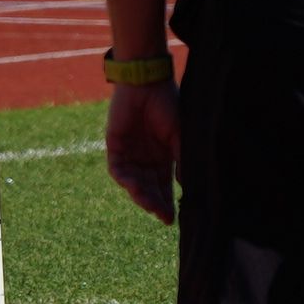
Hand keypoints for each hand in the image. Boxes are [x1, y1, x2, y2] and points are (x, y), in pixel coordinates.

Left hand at [105, 76, 179, 223]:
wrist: (147, 83)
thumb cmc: (168, 105)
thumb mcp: (180, 136)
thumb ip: (182, 160)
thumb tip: (188, 186)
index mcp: (163, 157)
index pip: (164, 187)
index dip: (167, 203)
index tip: (172, 220)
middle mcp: (146, 159)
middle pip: (149, 188)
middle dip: (154, 203)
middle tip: (162, 215)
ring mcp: (130, 153)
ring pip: (133, 182)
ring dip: (140, 195)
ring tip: (149, 204)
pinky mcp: (115, 146)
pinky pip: (117, 169)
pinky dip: (125, 179)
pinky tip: (134, 186)